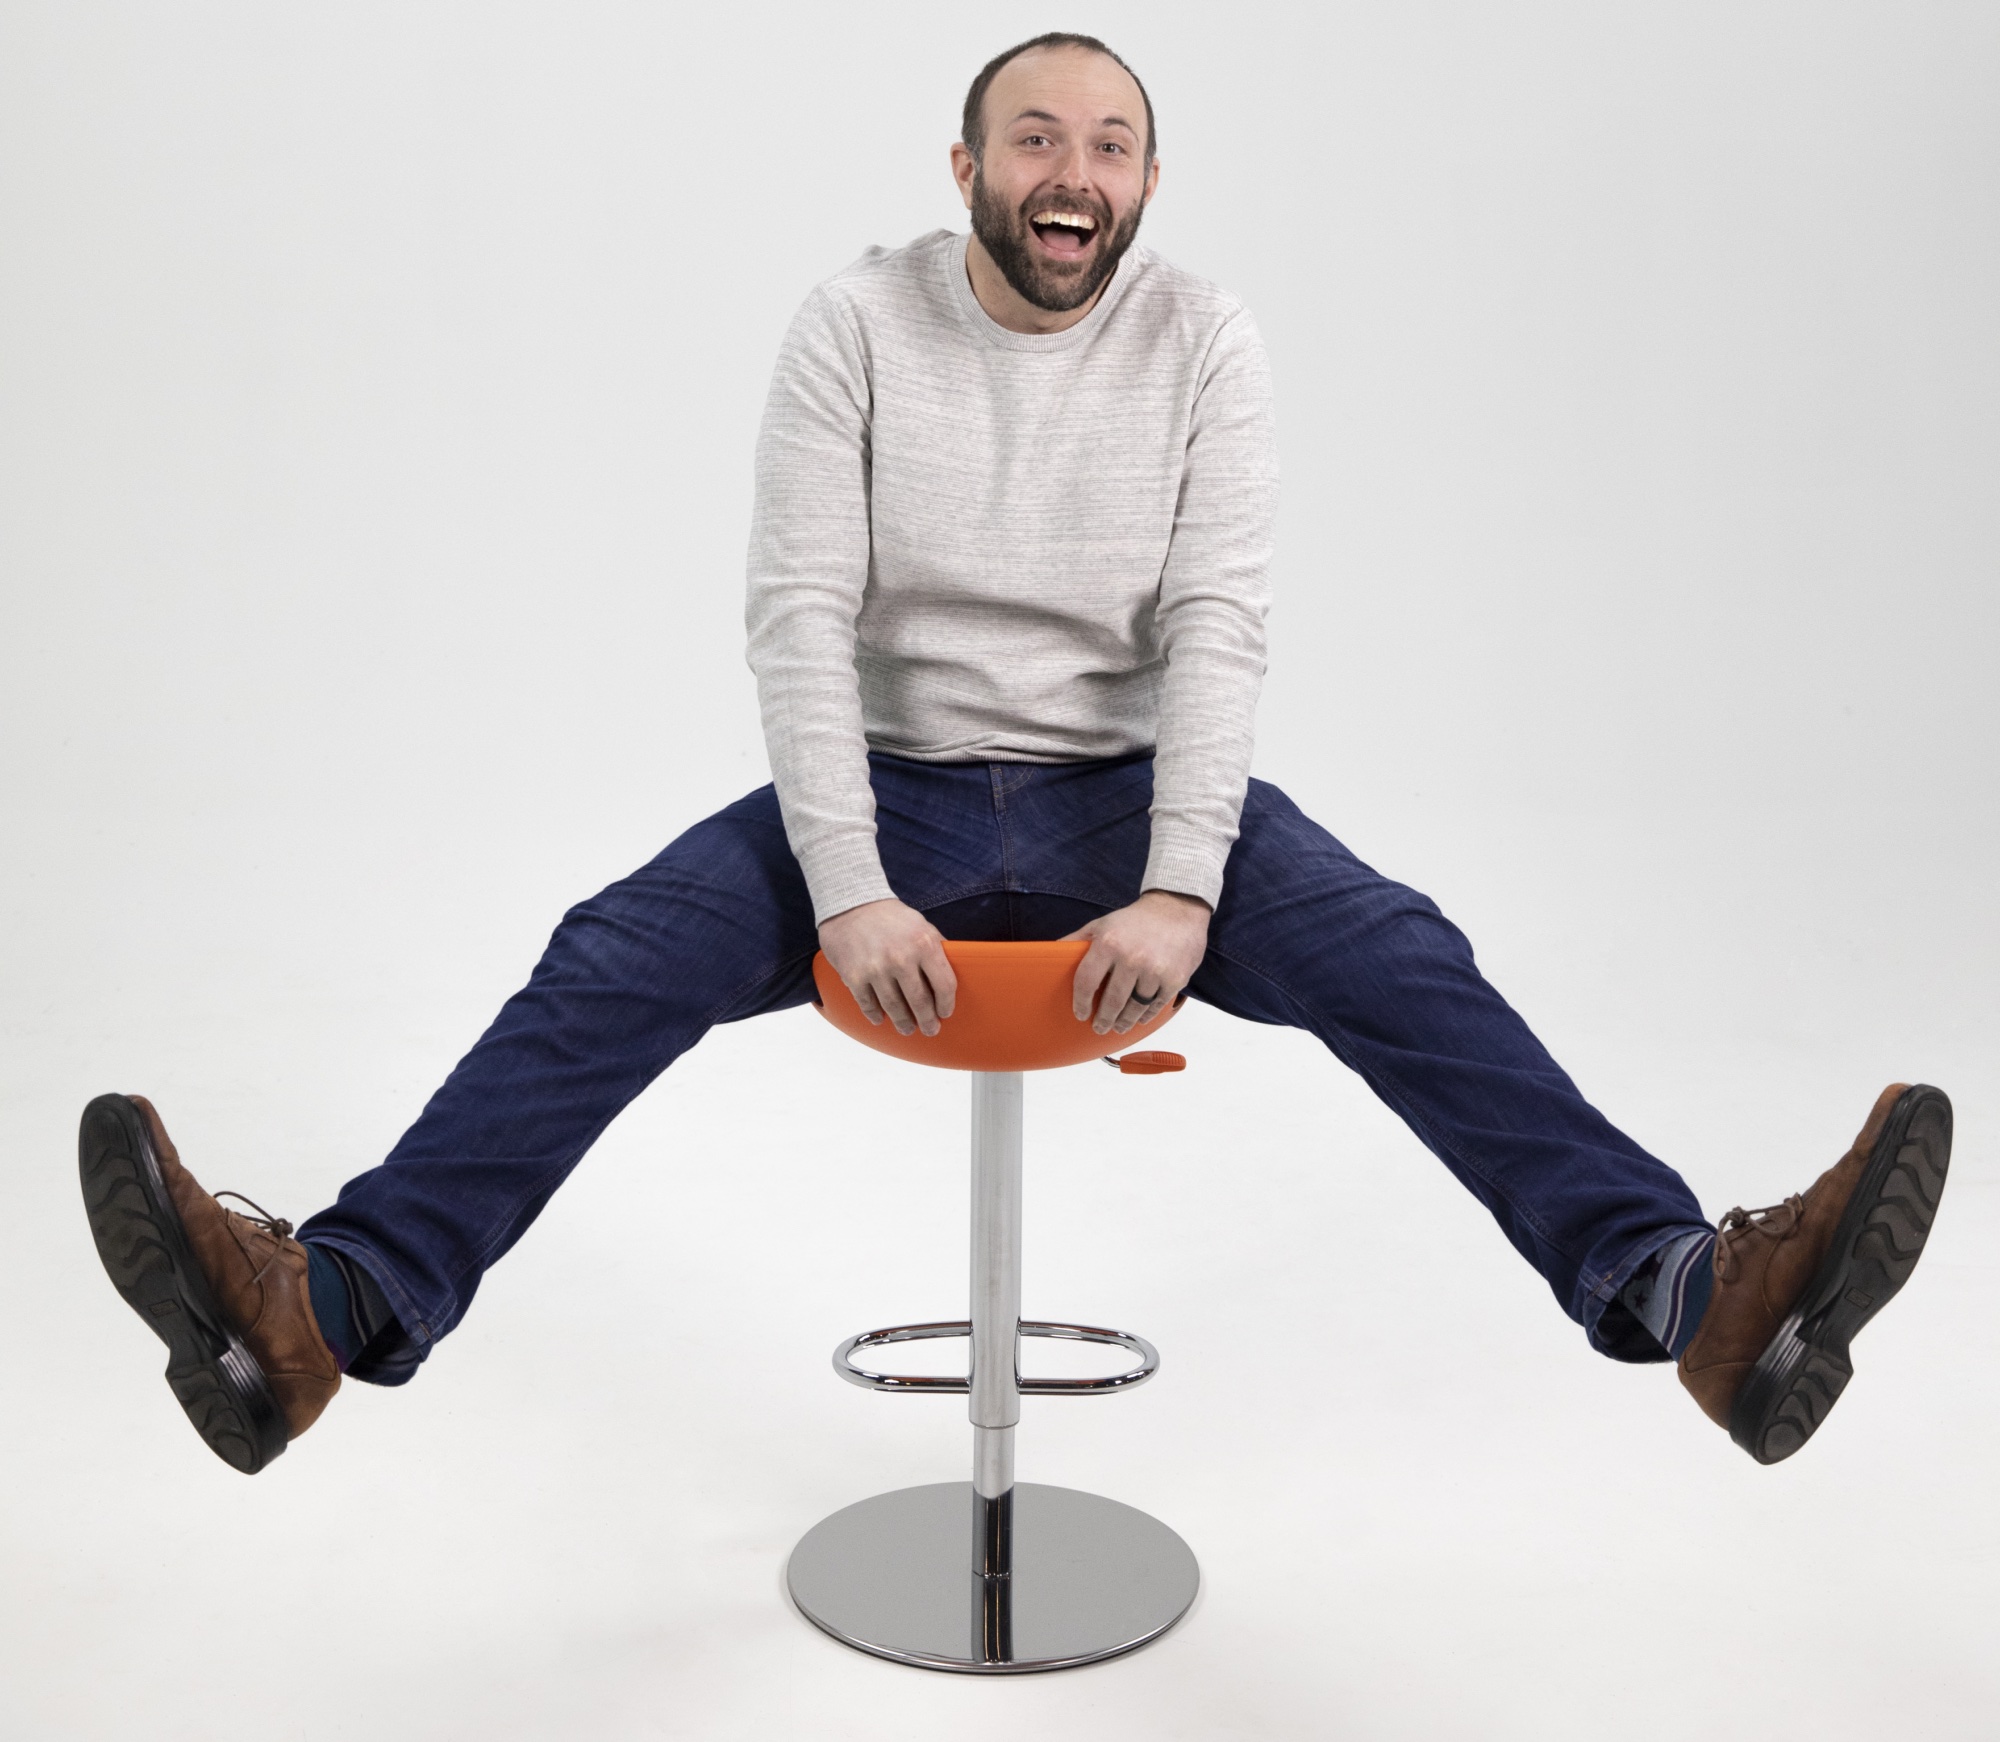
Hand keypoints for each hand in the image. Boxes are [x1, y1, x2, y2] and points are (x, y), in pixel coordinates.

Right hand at [818, 899, 957, 1037]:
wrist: (851, 903)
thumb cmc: (890, 917)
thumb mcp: (922, 926)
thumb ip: (937, 949)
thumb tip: (952, 974)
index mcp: (924, 944)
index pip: (944, 985)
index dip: (947, 1004)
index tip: (945, 1012)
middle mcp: (901, 958)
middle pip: (921, 1003)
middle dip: (928, 1021)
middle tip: (930, 1029)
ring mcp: (876, 969)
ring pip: (895, 1009)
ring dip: (903, 1023)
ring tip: (907, 1029)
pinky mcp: (854, 976)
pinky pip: (868, 1005)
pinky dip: (875, 1016)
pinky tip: (880, 1019)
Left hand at [1065, 890, 1210, 1035]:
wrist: (1177, 909)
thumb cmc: (1135, 919)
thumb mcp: (1101, 924)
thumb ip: (1076, 941)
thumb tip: (1050, 952)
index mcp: (1109, 944)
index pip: (1087, 982)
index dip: (1081, 1003)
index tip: (1080, 1013)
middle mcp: (1132, 958)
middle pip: (1112, 1001)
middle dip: (1103, 1019)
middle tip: (1099, 1027)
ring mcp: (1155, 971)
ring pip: (1135, 1008)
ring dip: (1124, 1022)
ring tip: (1118, 1027)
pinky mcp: (1175, 979)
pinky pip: (1156, 1006)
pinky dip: (1146, 1016)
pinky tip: (1139, 1018)